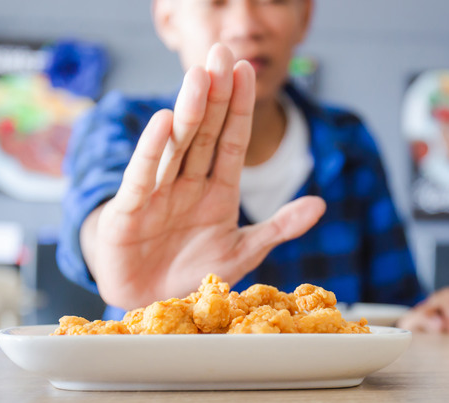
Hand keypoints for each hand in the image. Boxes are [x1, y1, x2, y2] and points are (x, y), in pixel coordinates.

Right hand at [81, 44, 325, 308]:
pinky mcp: (128, 213)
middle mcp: (188, 184)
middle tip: (222, 53)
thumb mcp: (243, 252)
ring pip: (177, 146)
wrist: (149, 305)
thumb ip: (279, 227)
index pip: (231, 141)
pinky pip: (143, 177)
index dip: (239, 107)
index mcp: (217, 190)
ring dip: (190, 110)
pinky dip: (153, 151)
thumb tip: (320, 204)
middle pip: (205, 132)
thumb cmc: (193, 273)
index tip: (247, 71)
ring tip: (200, 75)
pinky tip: (165, 121)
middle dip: (215, 93)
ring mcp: (158, 194)